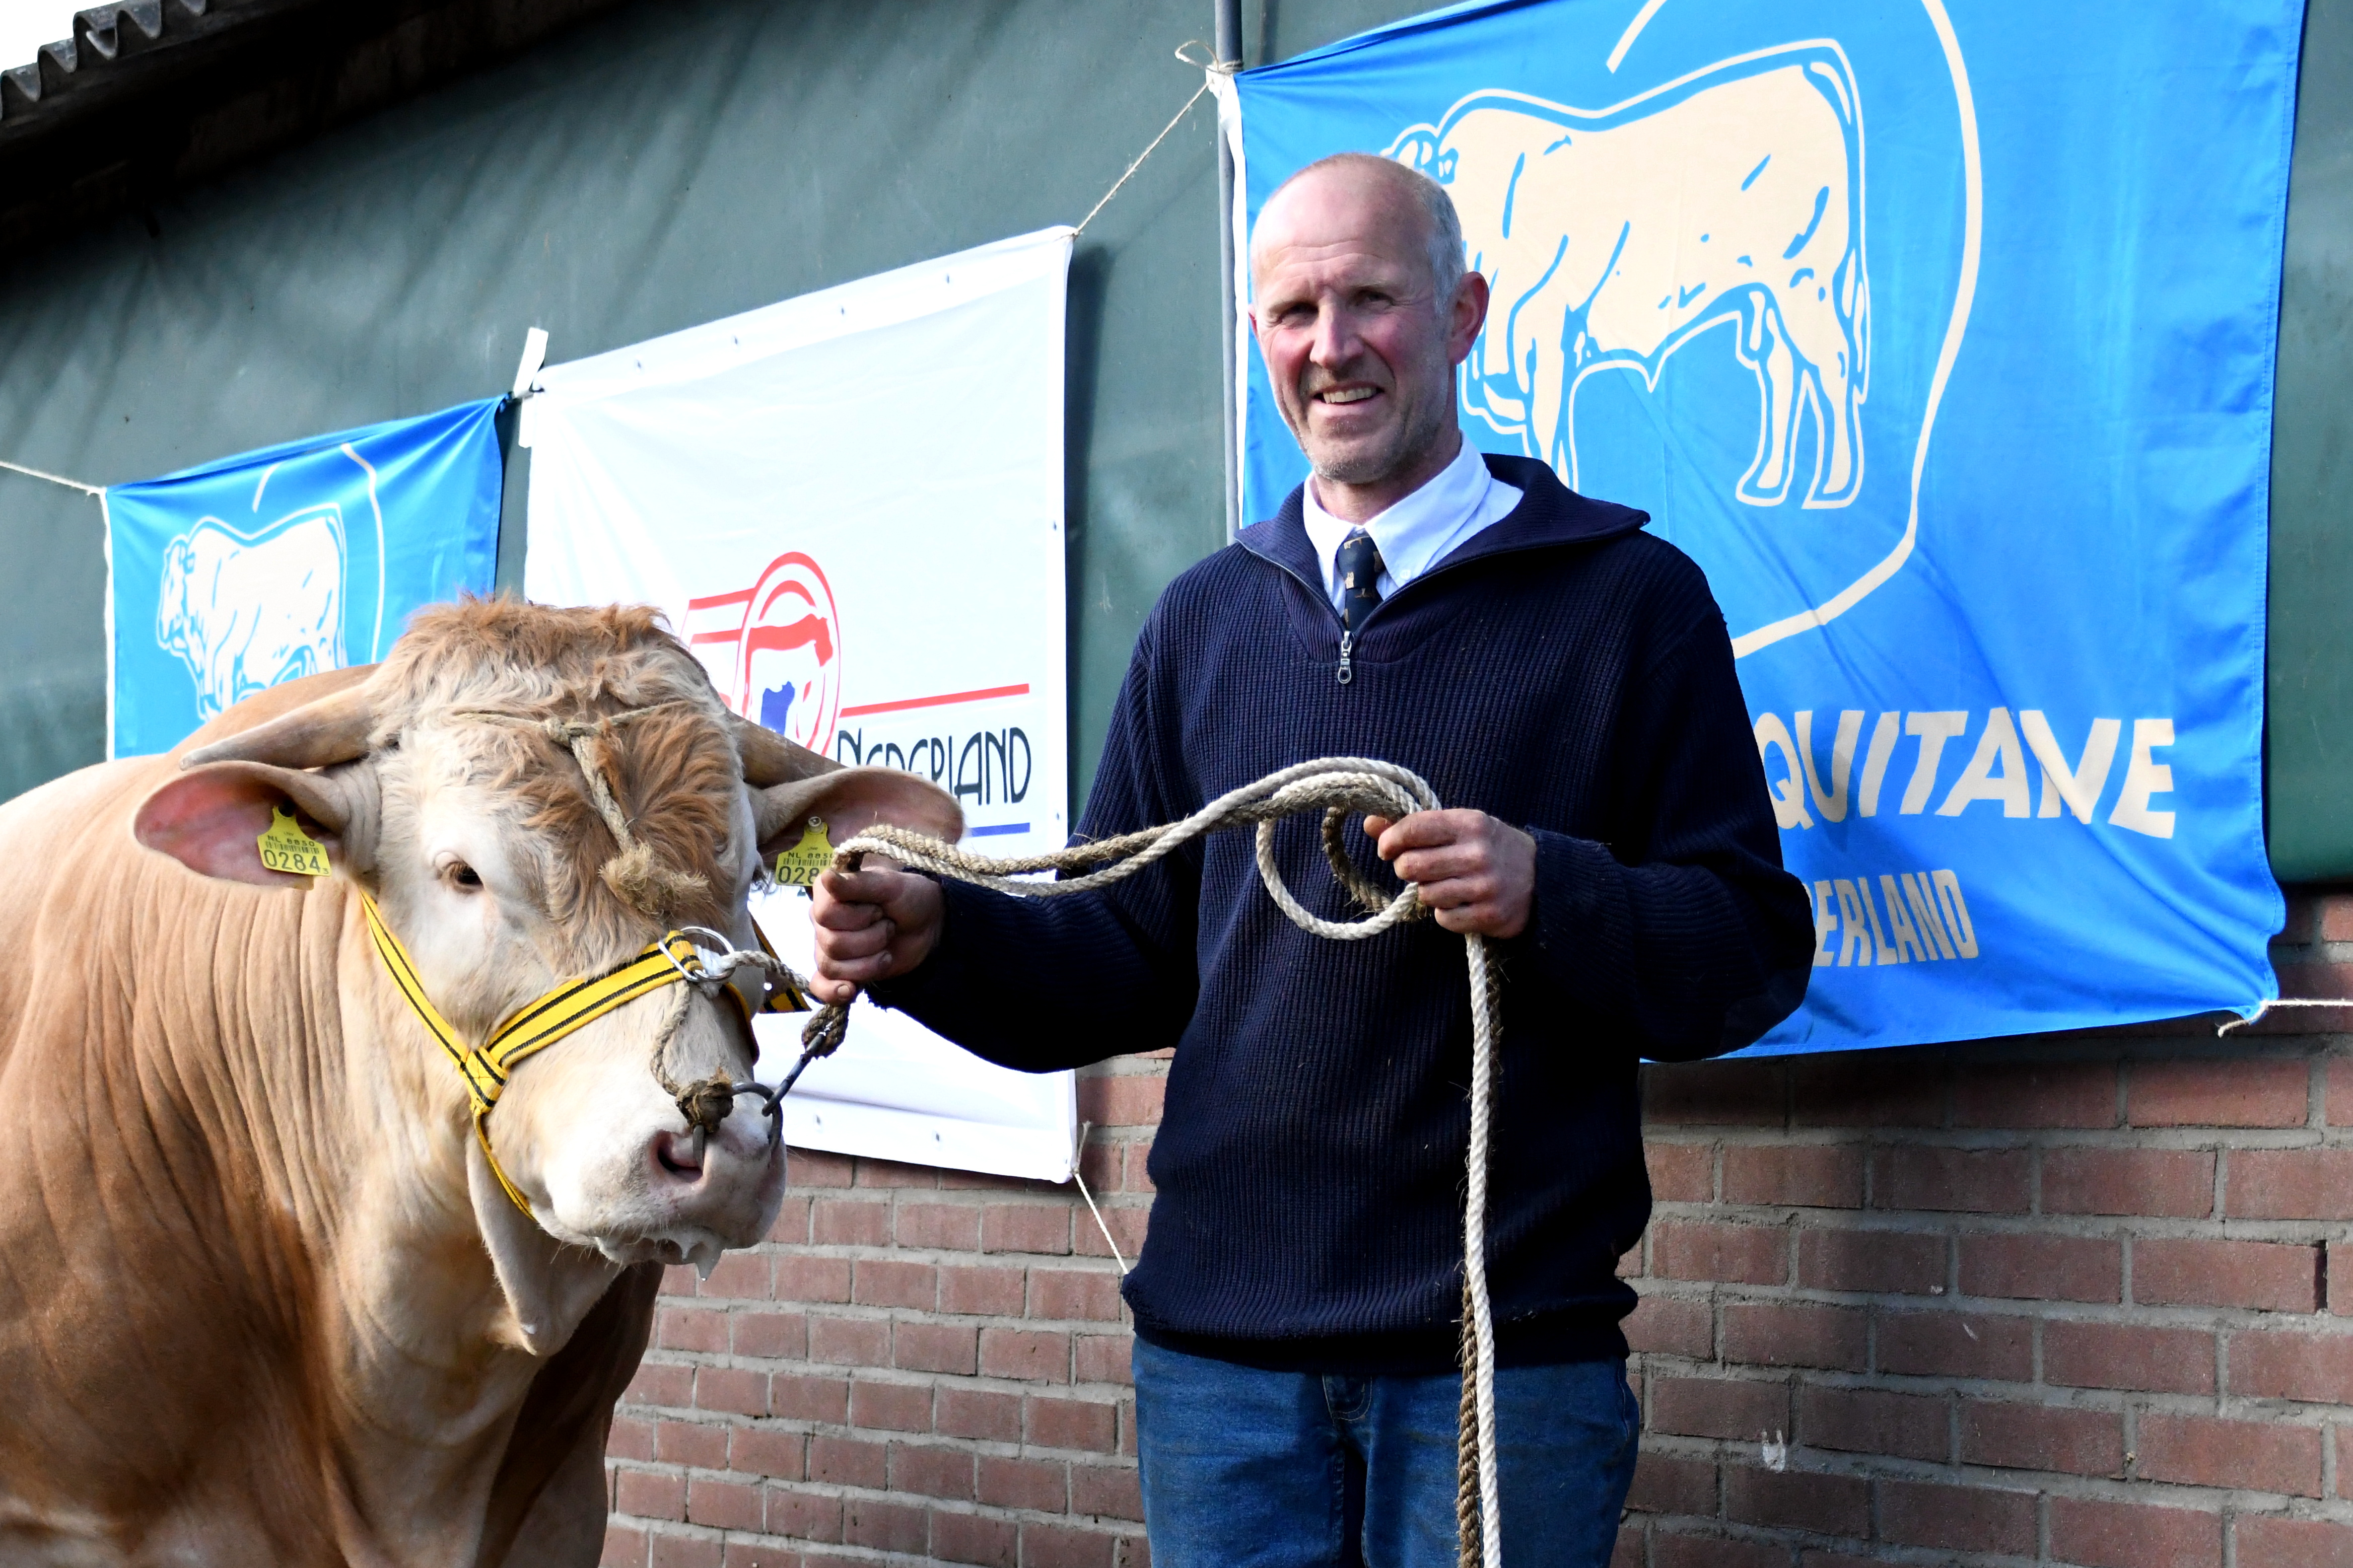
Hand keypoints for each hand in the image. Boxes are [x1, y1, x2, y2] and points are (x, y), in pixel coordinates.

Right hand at [808, 863, 943, 1004]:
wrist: (928, 925)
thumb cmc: (909, 897)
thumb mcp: (890, 885)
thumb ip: (857, 884)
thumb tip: (825, 877)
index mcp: (829, 893)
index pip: (826, 914)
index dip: (858, 917)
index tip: (879, 909)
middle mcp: (822, 920)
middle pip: (831, 944)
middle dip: (871, 939)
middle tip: (888, 926)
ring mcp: (828, 947)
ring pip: (832, 966)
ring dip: (869, 961)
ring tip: (886, 948)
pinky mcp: (839, 970)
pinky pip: (821, 987)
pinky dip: (833, 992)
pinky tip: (850, 990)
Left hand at [1364, 809, 1535, 937]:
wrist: (1543, 879)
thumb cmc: (1491, 847)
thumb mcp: (1461, 826)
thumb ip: (1416, 825)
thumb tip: (1370, 823)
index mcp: (1470, 823)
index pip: (1414, 828)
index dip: (1391, 840)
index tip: (1387, 848)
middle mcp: (1477, 853)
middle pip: (1411, 866)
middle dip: (1406, 869)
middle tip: (1418, 869)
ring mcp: (1484, 886)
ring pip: (1425, 894)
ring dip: (1428, 892)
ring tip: (1447, 885)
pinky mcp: (1488, 915)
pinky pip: (1444, 918)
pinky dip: (1446, 913)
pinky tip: (1461, 903)